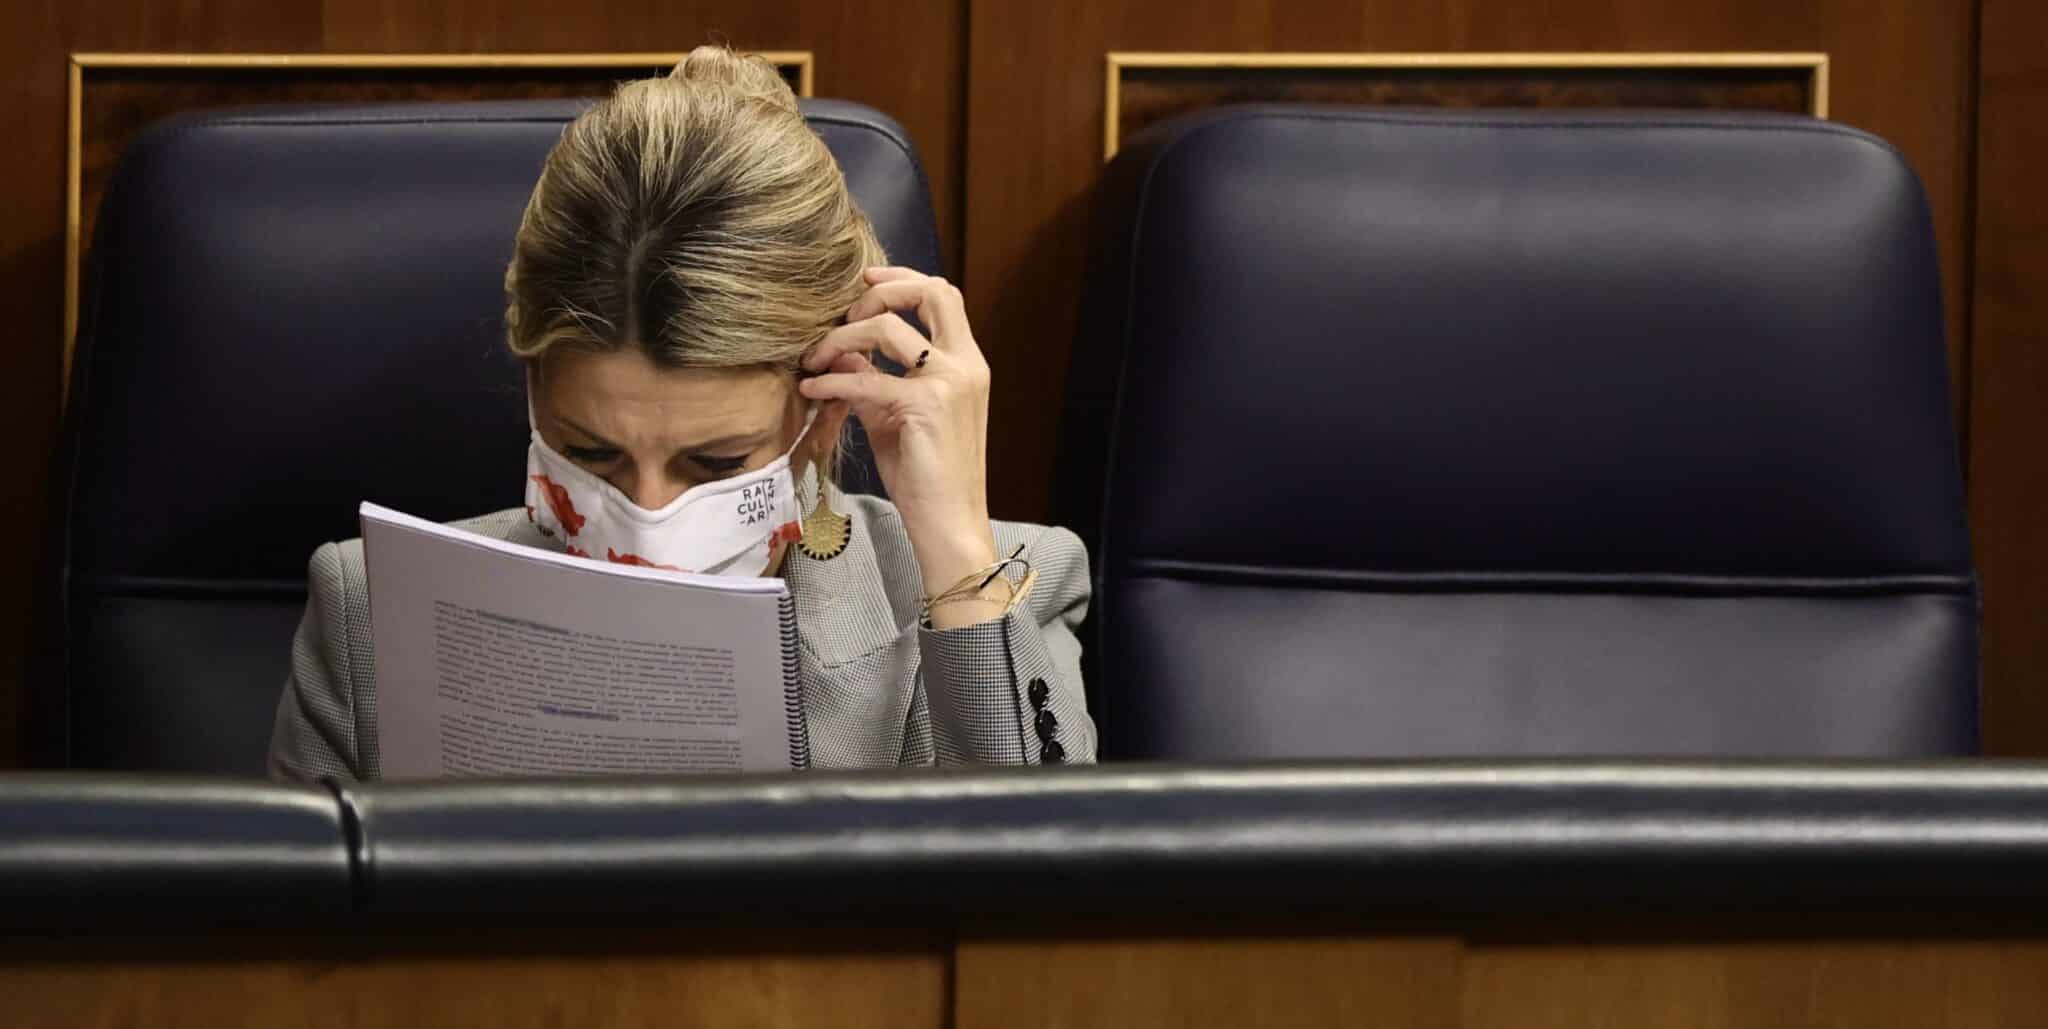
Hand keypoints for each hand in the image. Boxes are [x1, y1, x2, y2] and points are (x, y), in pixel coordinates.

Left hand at [800, 268, 1002, 624]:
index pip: (944, 295)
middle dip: (879, 293)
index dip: (903, 281)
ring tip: (814, 358)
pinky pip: (865, 379)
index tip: (865, 285)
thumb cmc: (928, 477)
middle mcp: (966, 365)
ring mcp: (949, 383)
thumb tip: (839, 354)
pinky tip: (811, 390)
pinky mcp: (926, 407)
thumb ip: (875, 380)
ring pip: (887, 328)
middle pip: (930, 292)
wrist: (950, 523)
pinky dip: (831, 380)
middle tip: (842, 316)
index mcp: (968, 363)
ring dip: (841, 336)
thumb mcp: (897, 418)